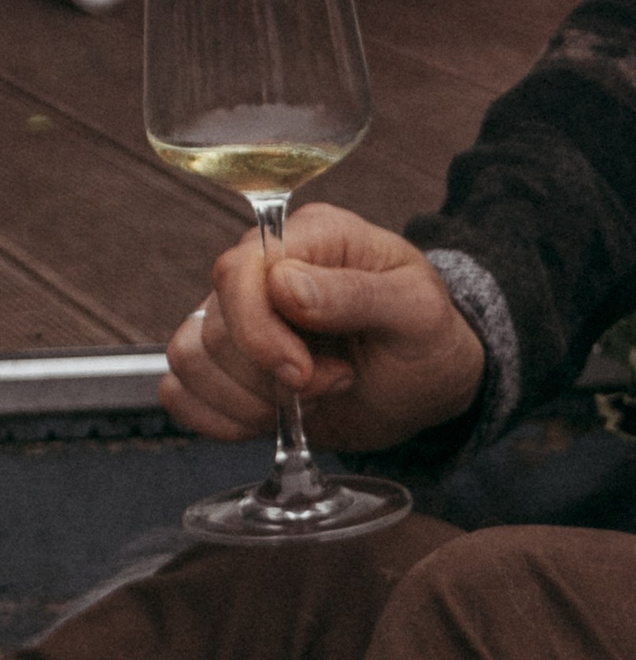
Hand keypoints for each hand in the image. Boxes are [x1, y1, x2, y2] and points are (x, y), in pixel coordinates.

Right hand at [161, 202, 484, 450]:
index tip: (304, 373)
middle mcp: (261, 273)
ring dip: (249, 401)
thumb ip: (357, 294)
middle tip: (336, 382)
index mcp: (307, 239)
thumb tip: (285, 285)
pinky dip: (221, 419)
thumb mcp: (417, 312)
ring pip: (190, 359)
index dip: (260, 331)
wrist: (430, 384)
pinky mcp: (230, 369)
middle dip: (271, 375)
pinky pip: (182, 393)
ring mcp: (239, 320)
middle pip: (211, 325)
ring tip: (313, 400)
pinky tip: (273, 420)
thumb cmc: (429, 338)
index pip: (238, 271)